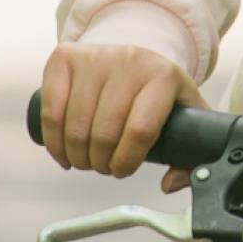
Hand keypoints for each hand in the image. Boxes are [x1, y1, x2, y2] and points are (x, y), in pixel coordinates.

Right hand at [38, 43, 206, 194]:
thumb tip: (169, 184)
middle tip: (102, 167)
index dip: (127, 161)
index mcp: (164, 77)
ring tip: (84, 161)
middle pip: (104, 131)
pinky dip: (53, 140)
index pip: (141, 130)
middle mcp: (129, 61)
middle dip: (99, 162)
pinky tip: (62, 152)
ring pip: (75, 124)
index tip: (122, 171)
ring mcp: (95, 56)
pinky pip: (51, 108)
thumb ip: (191, 156)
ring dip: (76, 156)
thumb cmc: (159, 94)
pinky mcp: (65, 57)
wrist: (134, 57)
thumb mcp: (187, 117)